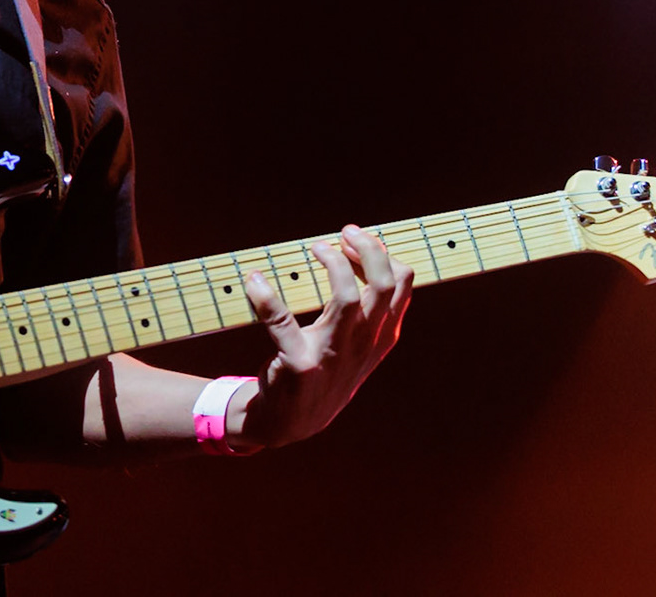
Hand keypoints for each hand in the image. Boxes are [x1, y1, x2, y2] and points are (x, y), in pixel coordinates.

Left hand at [237, 224, 412, 449]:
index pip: (401, 286)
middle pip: (382, 287)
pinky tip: (254, 280)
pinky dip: (265, 296)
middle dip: (368, 249)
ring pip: (348, 299)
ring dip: (332, 264)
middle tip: (345, 233)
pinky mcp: (299, 365)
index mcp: (380, 338)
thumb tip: (368, 253)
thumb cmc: (323, 370)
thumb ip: (369, 310)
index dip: (383, 254)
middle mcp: (362, 346)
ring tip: (315, 247)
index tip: (356, 240)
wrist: (289, 422)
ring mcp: (333, 357)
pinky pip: (281, 321)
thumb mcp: (357, 345)